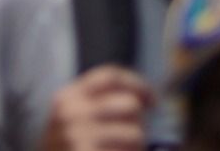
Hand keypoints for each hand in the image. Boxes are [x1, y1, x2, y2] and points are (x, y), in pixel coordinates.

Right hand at [37, 66, 152, 150]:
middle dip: (138, 122)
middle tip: (130, 136)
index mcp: (67, 97)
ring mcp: (80, 137)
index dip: (138, 85)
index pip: (110, 76)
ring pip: (137, 133)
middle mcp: (72, 112)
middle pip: (130, 104)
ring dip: (136, 147)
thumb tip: (144, 100)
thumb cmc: (68, 149)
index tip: (151, 100)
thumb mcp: (72, 121)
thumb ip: (99, 105)